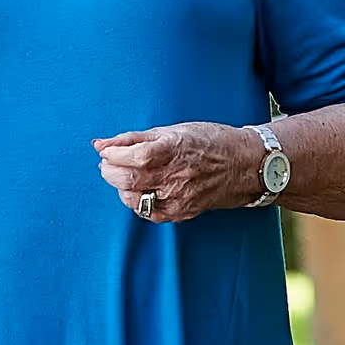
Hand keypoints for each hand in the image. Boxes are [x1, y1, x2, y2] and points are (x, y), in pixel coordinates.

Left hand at [92, 120, 265, 223]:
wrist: (245, 164)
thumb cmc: (210, 142)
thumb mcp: (172, 130)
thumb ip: (133, 138)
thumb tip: (100, 144)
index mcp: (170, 150)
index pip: (129, 157)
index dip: (111, 154)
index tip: (106, 150)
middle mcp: (174, 176)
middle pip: (126, 180)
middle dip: (109, 171)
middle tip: (110, 163)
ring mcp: (178, 197)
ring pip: (133, 199)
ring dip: (122, 187)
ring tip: (128, 175)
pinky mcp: (182, 212)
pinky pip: (149, 213)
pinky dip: (138, 202)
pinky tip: (143, 190)